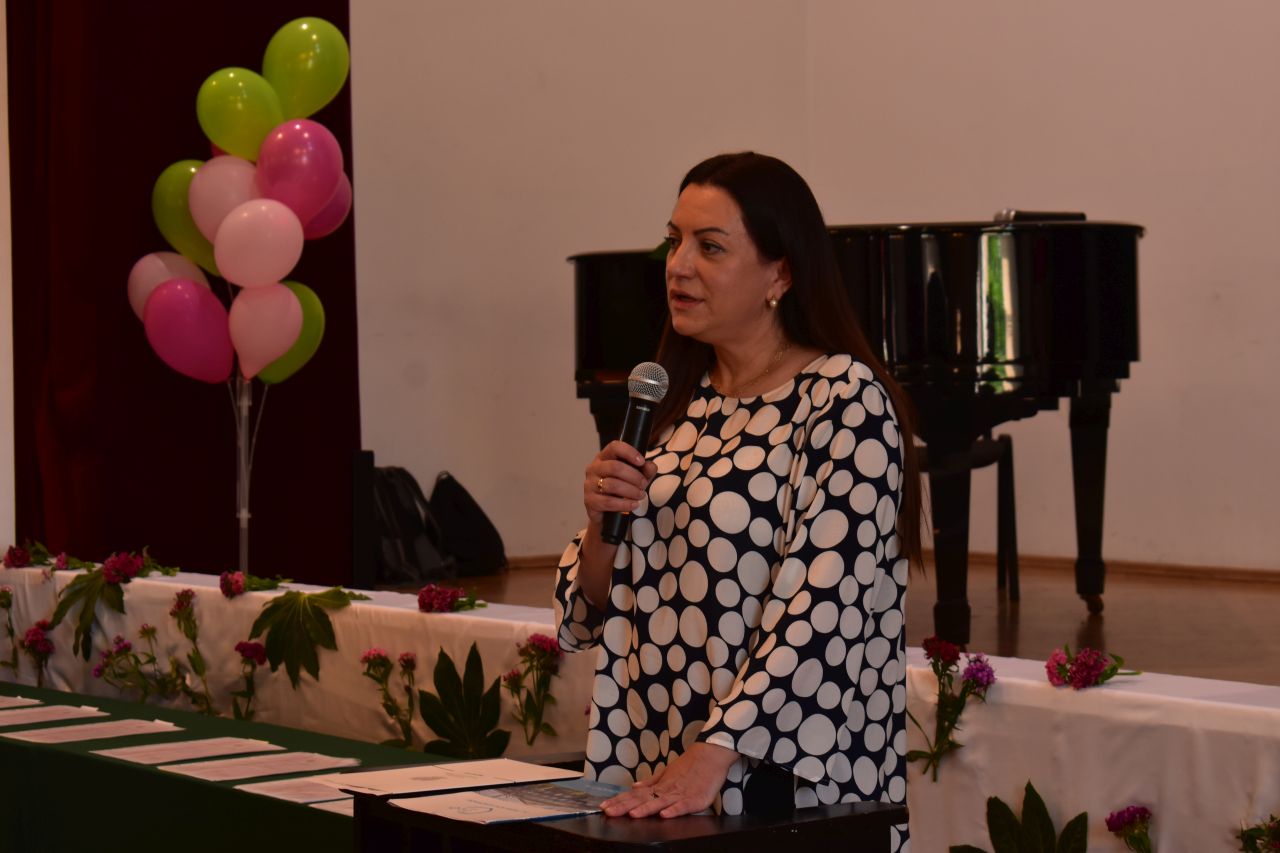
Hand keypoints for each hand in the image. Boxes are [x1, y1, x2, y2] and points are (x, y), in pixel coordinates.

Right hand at [583, 440, 655, 524]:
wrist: (607, 513)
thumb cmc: (621, 489)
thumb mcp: (636, 478)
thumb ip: (645, 470)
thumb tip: (650, 466)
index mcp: (604, 457)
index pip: (614, 447)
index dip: (629, 452)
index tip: (642, 461)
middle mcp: (594, 468)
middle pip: (614, 467)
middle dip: (634, 476)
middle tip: (644, 484)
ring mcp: (589, 484)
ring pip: (612, 485)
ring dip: (631, 491)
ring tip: (641, 495)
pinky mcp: (589, 501)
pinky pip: (608, 502)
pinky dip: (625, 504)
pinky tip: (634, 504)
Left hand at [601, 742, 737, 818]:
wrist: (711, 755)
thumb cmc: (690, 765)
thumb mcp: (668, 772)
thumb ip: (652, 781)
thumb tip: (634, 786)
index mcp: (659, 785)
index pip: (636, 795)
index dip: (620, 800)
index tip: (604, 806)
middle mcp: (666, 789)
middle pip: (643, 799)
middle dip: (625, 806)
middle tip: (609, 811)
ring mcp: (680, 794)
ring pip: (660, 802)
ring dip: (646, 809)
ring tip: (632, 814)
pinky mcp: (695, 799)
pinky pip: (682, 806)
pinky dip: (673, 810)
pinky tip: (664, 815)